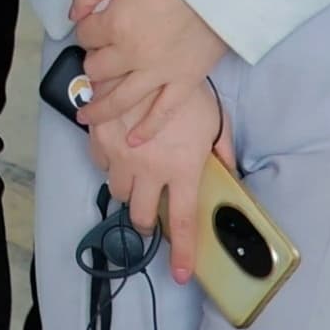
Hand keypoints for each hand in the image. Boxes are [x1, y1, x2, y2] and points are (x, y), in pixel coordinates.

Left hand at [72, 0, 231, 149]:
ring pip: (121, 100)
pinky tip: (132, 142)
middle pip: (98, 70)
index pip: (86, 36)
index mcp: (114, 26)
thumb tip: (73, 15)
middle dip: (92, 66)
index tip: (92, 27)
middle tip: (95, 65)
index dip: (85, 31)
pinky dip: (147, 129)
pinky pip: (163, 112)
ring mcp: (158, 73)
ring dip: (100, 111)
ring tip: (85, 118)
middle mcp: (132, 55)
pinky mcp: (184, 82)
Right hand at [84, 82, 232, 285]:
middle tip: (150, 213)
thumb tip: (229, 173)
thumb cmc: (187, 87)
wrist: (147, 55)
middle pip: (140, 216)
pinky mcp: (99, 137)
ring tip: (136, 174)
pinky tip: (118, 148)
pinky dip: (108, 162)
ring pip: (116, 192)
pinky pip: (99, 163)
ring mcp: (120, 155)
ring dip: (127, 190)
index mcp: (181, 169)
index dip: (181, 254)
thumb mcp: (215, 119)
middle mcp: (149, 169)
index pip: (181, 222)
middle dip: (145, 221)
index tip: (180, 274)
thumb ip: (222, 150)